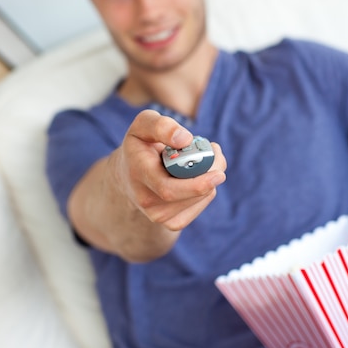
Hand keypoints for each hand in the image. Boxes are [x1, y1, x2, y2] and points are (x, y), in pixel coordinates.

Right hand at [113, 109, 226, 231]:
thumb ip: (161, 126)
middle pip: (187, 196)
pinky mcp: (170, 222)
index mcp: (139, 173)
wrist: (129, 173)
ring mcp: (158, 215)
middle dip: (209, 177)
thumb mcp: (144, 125)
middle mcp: (146, 200)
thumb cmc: (142, 144)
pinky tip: (198, 177)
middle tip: (218, 157)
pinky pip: (200, 206)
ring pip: (199, 199)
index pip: (168, 188)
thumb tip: (185, 139)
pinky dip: (207, 190)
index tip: (218, 173)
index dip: (196, 184)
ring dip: (210, 179)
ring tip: (204, 160)